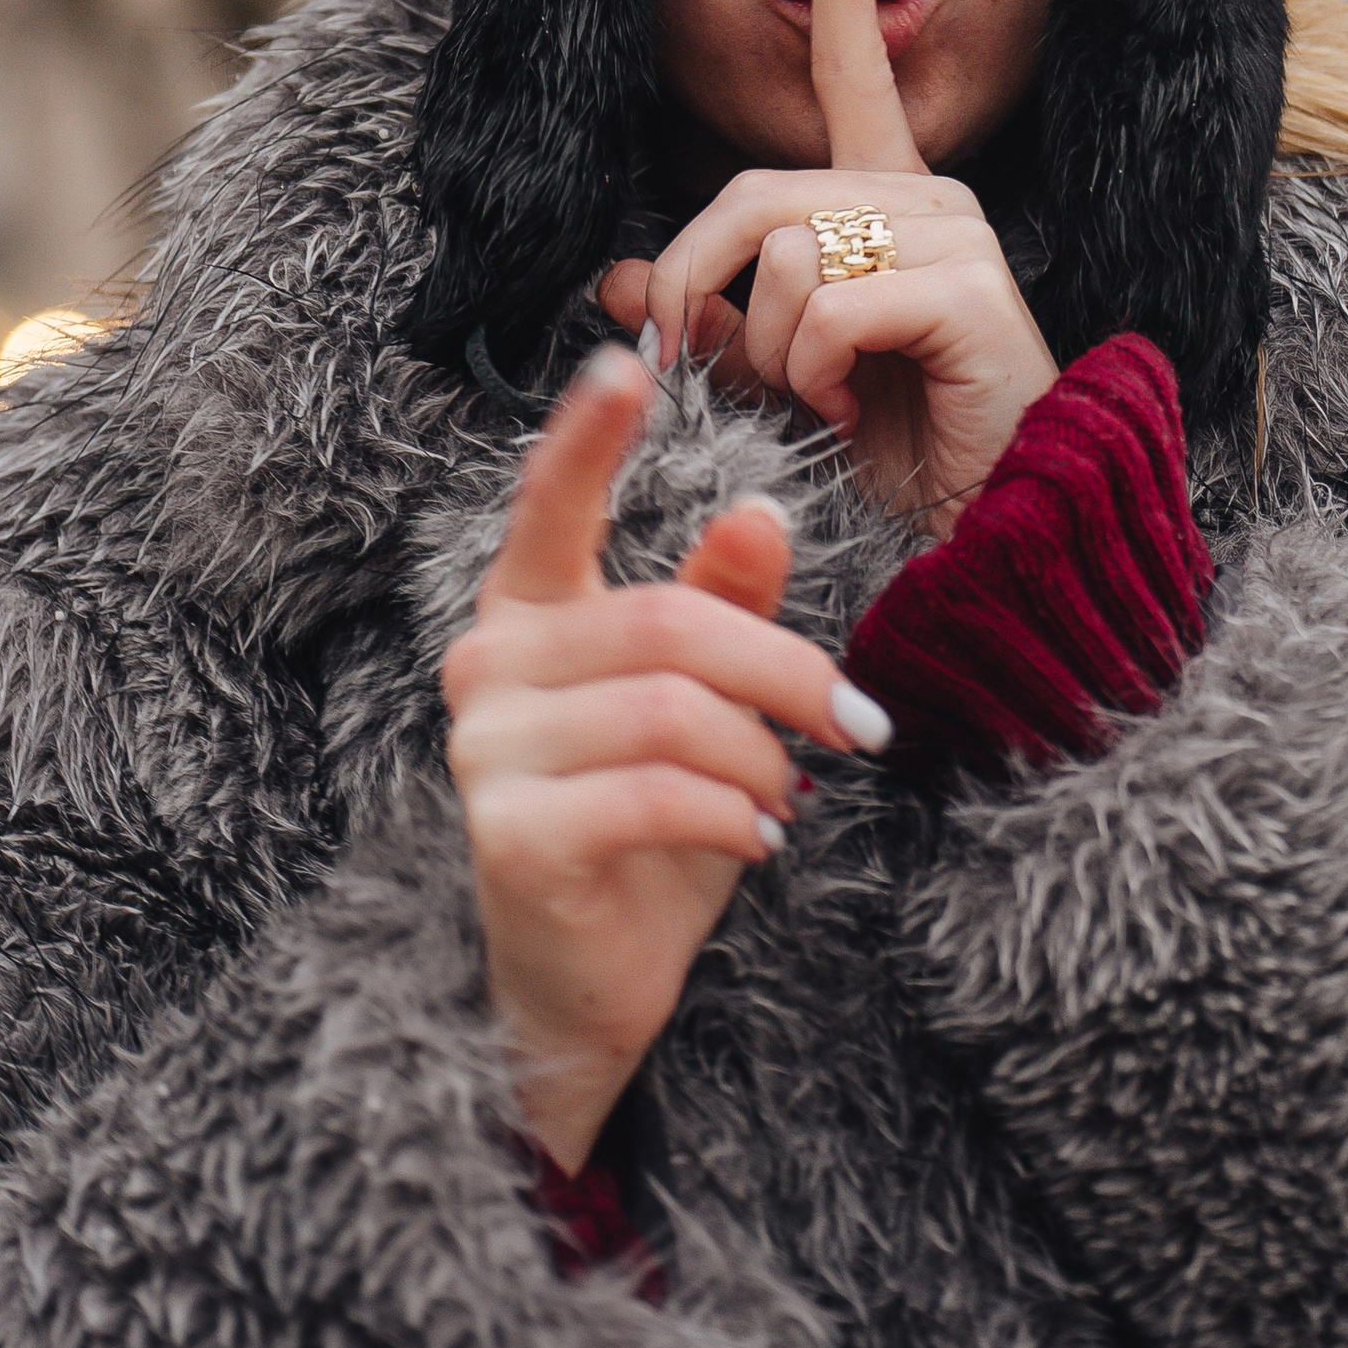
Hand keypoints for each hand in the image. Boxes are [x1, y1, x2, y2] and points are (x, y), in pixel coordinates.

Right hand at [442, 341, 889, 1173]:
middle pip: (667, 623)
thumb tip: (764, 508)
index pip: (550, 502)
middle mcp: (487, 663)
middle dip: (784, 672)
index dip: (588, 431)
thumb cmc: (644, 831)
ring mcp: (488, 750)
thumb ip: (722, 608)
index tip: (629, 354)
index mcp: (528, 612)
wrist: (581, 992)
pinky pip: (656, 793)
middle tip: (860, 723)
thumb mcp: (700, 712)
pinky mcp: (510, 833)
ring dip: (762, 757)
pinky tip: (760, 839)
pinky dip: (733, 815)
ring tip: (787, 797)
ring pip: (671, 710)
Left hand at [600, 0, 1056, 534]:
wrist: (993, 542)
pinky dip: (810, 377)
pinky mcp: (968, 291)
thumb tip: (616, 280)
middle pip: (754, 192)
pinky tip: (853, 416)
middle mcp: (931, 198)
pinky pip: (829, 307)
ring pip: (787, 253)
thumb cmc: (900, 456)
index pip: (856, 71)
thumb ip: (710, 320)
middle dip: (696, 286)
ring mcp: (957, 236)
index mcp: (890, 200)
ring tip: (820, 405)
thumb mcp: (779, 380)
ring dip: (768, 353)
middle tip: (697, 368)